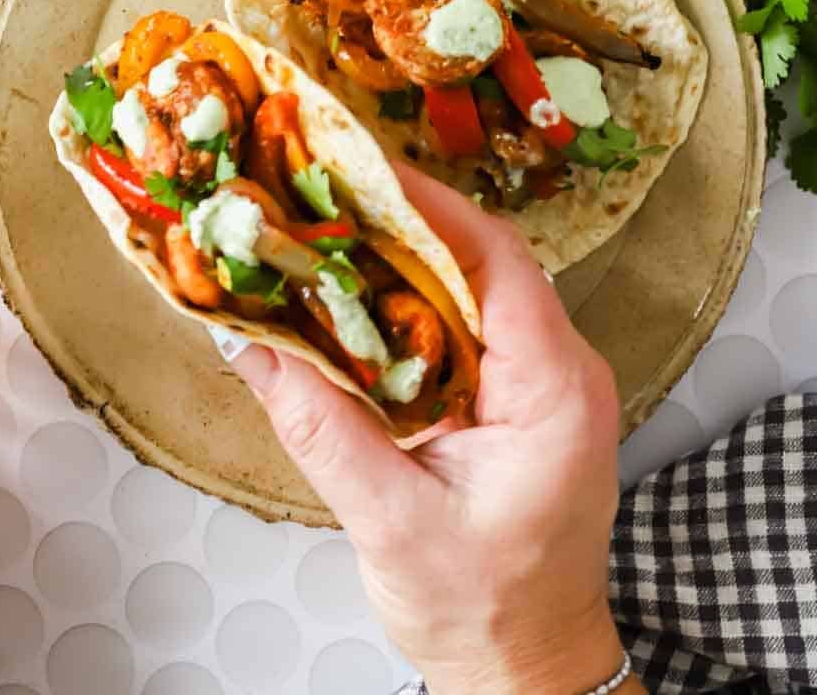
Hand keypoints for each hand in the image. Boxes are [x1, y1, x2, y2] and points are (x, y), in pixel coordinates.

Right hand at [235, 168, 641, 694]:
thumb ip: (321, 427)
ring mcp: (544, 383)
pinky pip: (466, 325)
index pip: (497, 259)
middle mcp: (563, 371)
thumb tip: (252, 344)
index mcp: (555, 391)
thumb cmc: (484, 613)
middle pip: (482, 261)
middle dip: (400, 223)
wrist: (528, 675)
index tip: (359, 171)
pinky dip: (410, 304)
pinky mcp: (519, 398)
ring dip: (400, 260)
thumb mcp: (390, 520)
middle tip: (322, 191)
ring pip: (471, 288)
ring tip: (326, 230)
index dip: (428, 207)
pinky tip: (353, 299)